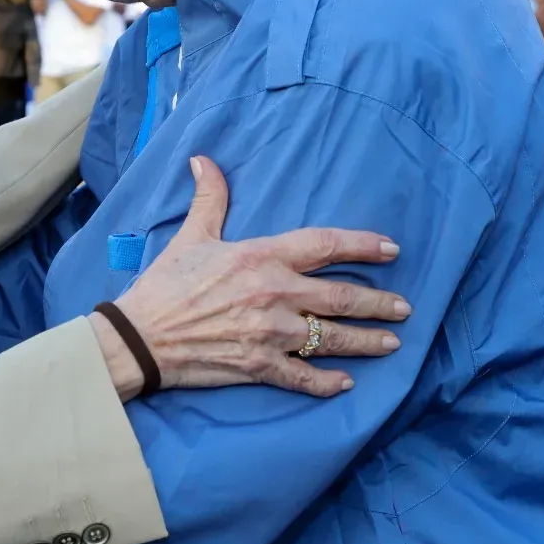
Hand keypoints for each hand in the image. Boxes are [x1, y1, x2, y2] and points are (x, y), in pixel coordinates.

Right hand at [95, 156, 409, 399]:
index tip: (391, 249)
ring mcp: (271, 333)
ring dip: (367, 341)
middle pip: (342, 297)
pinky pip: (304, 377)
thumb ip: (210, 199)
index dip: (363, 245)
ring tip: (390, 342)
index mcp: (261, 257)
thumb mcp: (190, 236)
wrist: (139, 337)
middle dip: (380, 303)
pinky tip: (346, 383)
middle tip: (403, 307)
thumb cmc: (164, 285)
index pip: (326, 245)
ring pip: (333, 338)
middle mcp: (275, 294)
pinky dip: (327, 382)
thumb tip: (204, 160)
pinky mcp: (260, 366)